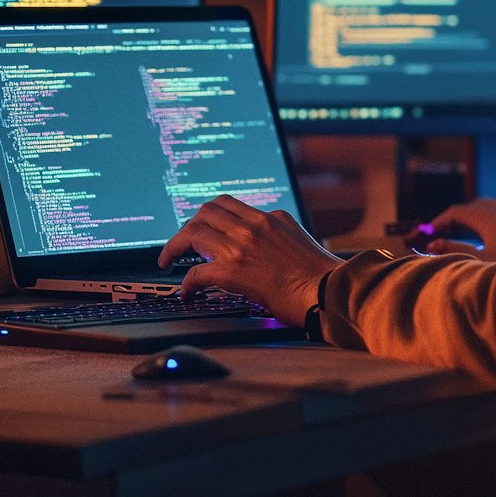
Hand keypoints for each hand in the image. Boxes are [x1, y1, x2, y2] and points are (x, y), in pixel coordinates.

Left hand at [158, 196, 342, 326]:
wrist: (327, 290)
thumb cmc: (319, 274)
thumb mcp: (298, 240)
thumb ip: (277, 234)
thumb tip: (263, 243)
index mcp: (269, 218)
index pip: (228, 204)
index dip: (207, 215)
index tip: (200, 227)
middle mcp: (252, 225)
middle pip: (205, 211)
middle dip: (187, 226)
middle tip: (180, 244)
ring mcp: (241, 246)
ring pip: (193, 233)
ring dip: (175, 247)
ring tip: (168, 261)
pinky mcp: (233, 271)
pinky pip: (196, 272)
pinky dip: (186, 283)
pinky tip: (187, 292)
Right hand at [421, 197, 495, 260]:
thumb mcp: (483, 260)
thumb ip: (457, 251)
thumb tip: (433, 244)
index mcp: (487, 216)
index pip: (455, 212)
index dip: (438, 222)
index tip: (425, 234)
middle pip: (470, 209)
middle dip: (452, 221)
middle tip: (439, 236)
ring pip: (487, 211)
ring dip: (470, 222)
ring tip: (460, 239)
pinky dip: (485, 225)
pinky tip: (488, 242)